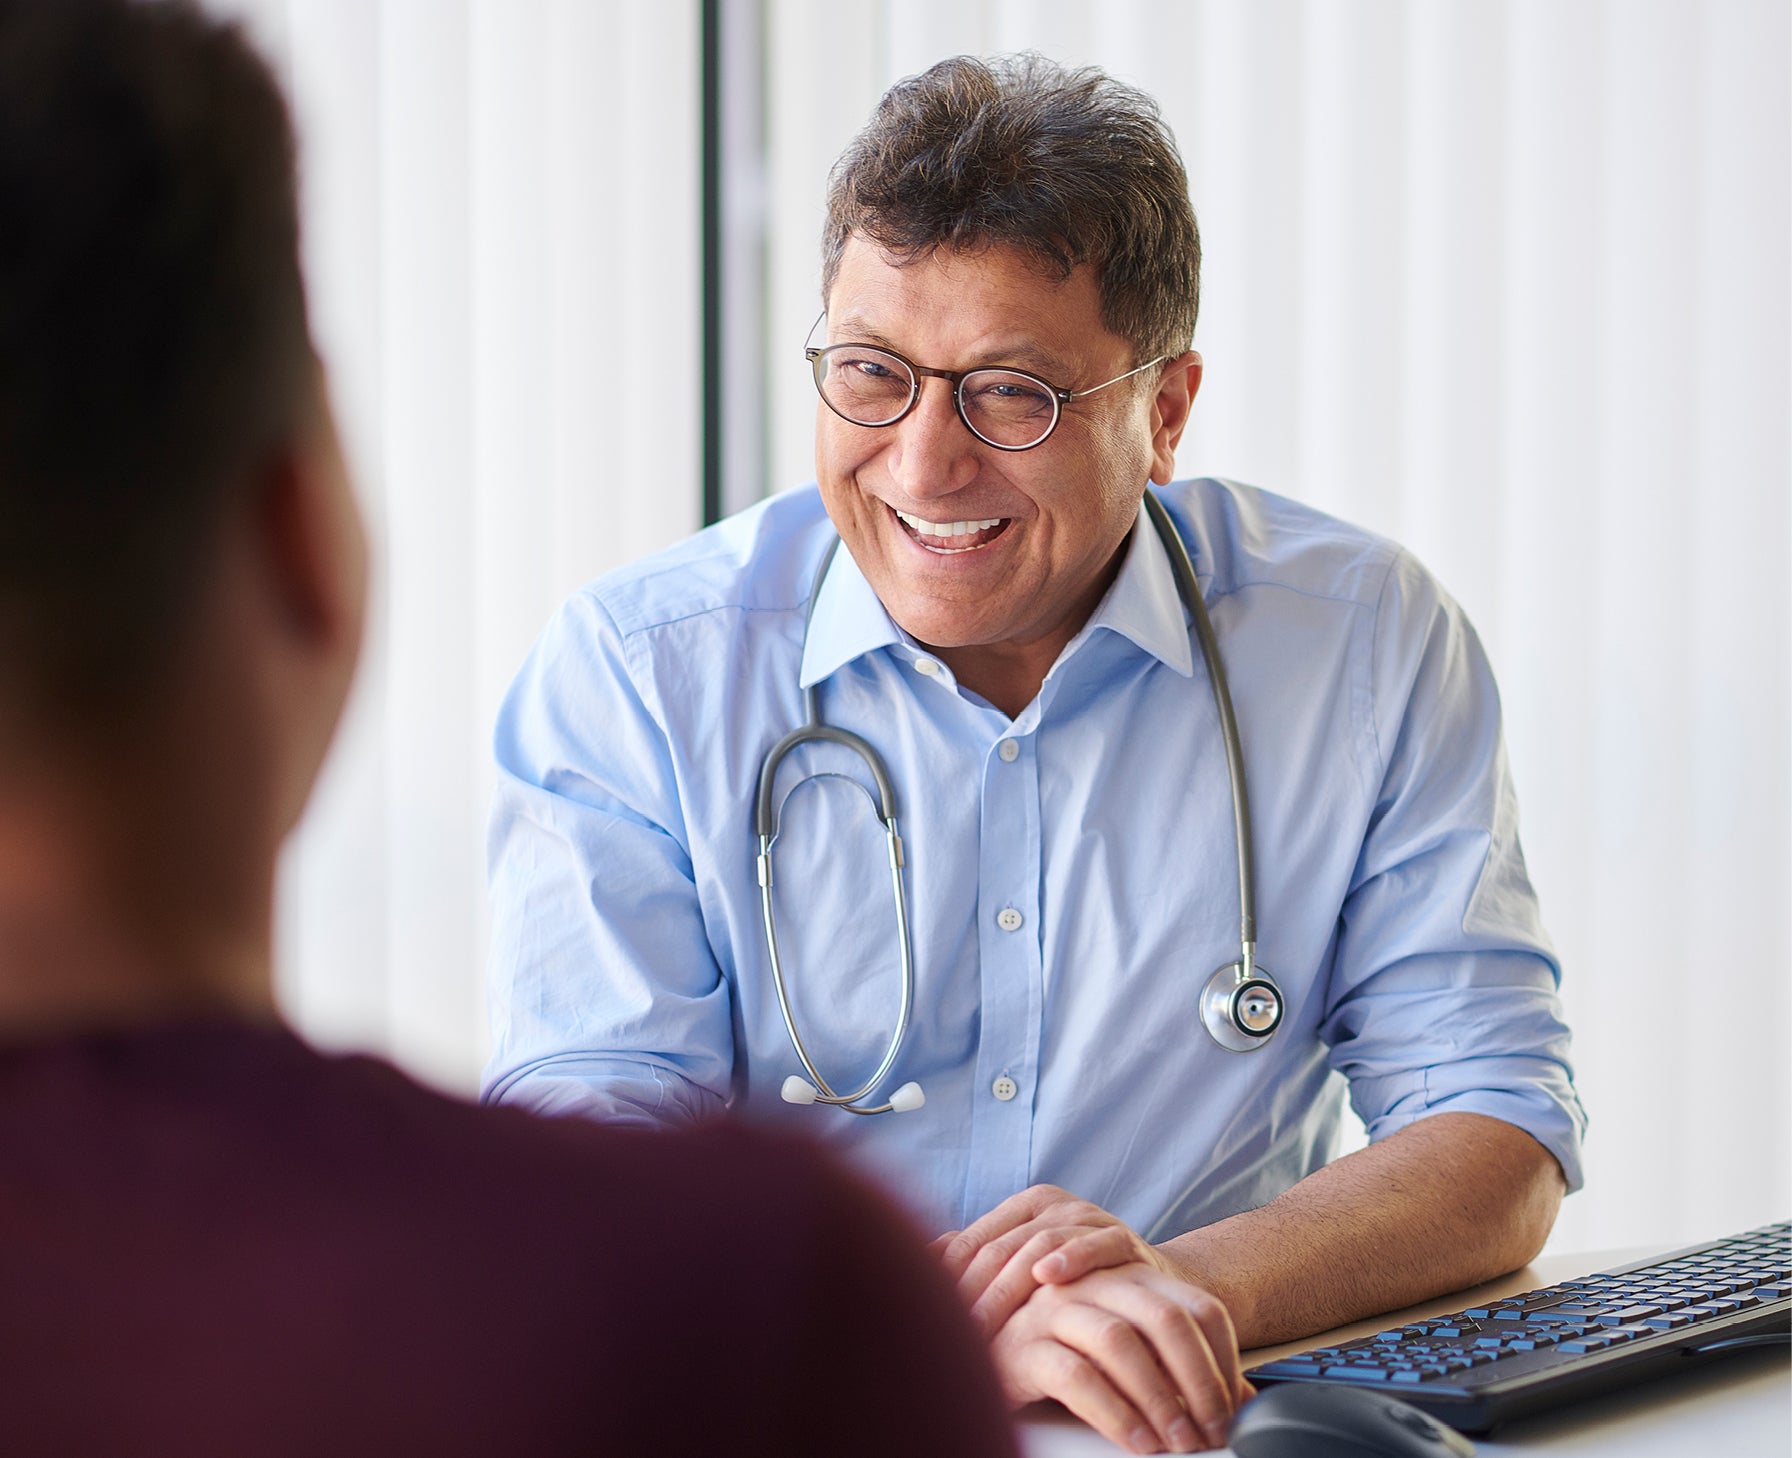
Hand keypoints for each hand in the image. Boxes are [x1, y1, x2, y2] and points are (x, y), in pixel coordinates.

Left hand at [933, 1183, 1171, 1337]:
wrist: (1150, 1288)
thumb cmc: (1078, 1286)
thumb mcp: (1027, 1274)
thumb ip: (982, 1265)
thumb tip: (917, 1264)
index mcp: (1022, 1208)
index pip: (971, 1242)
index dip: (946, 1282)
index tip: (928, 1323)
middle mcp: (1052, 1205)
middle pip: (999, 1248)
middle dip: (971, 1294)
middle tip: (952, 1335)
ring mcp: (1088, 1217)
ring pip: (1038, 1246)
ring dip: (1008, 1289)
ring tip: (984, 1323)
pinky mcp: (1123, 1237)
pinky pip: (1095, 1245)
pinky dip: (1072, 1259)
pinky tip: (1048, 1277)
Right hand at [988, 1263, 1251, 1452]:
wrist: (975, 1342)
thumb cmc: (1061, 1346)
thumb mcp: (1127, 1345)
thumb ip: (1178, 1363)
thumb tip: (1247, 1403)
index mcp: (1127, 1275)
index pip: (1198, 1306)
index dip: (1225, 1358)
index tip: (1233, 1408)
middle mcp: (1094, 1282)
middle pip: (1166, 1318)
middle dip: (1200, 1380)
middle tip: (1212, 1431)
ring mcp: (1054, 1308)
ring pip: (1121, 1342)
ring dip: (1160, 1400)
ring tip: (1177, 1444)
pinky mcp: (1021, 1345)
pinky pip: (1076, 1375)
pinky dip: (1115, 1413)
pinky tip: (1136, 1442)